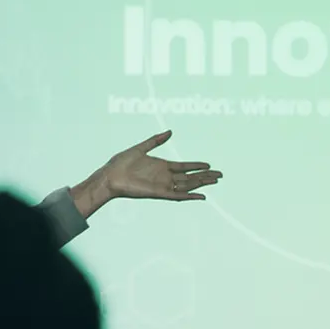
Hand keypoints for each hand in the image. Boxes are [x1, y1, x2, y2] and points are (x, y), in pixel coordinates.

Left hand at [91, 129, 221, 206]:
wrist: (110, 176)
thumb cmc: (121, 163)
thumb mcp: (140, 148)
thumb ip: (155, 140)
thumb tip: (170, 132)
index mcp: (161, 166)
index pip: (184, 166)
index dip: (196, 165)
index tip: (209, 164)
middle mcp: (164, 176)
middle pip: (189, 177)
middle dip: (205, 176)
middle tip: (220, 175)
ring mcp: (162, 185)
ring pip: (187, 185)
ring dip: (201, 183)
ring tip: (215, 181)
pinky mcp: (158, 193)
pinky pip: (177, 196)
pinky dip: (189, 196)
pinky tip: (201, 196)